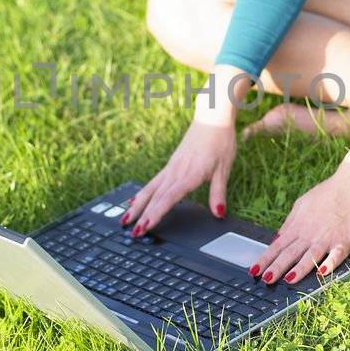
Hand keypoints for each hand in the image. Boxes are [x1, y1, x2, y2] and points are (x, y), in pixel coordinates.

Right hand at [118, 113, 236, 234]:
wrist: (212, 118)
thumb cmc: (220, 141)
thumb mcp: (224, 169)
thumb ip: (218, 193)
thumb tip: (219, 213)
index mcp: (188, 174)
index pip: (168, 198)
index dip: (156, 214)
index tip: (145, 227)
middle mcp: (175, 172)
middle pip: (154, 197)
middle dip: (142, 216)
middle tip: (131, 232)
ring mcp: (170, 168)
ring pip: (149, 190)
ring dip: (137, 206)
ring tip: (125, 220)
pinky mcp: (170, 165)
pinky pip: (152, 182)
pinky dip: (142, 194)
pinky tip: (134, 201)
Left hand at [252, 164, 349, 285]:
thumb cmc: (326, 195)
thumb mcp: (301, 205)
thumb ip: (289, 224)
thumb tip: (275, 241)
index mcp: (298, 226)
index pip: (277, 246)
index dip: (265, 259)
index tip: (254, 271)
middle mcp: (310, 234)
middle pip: (290, 254)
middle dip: (276, 268)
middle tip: (265, 280)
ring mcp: (327, 238)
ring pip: (311, 256)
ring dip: (299, 269)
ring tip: (288, 280)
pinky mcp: (345, 241)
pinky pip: (336, 255)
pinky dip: (330, 264)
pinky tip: (322, 273)